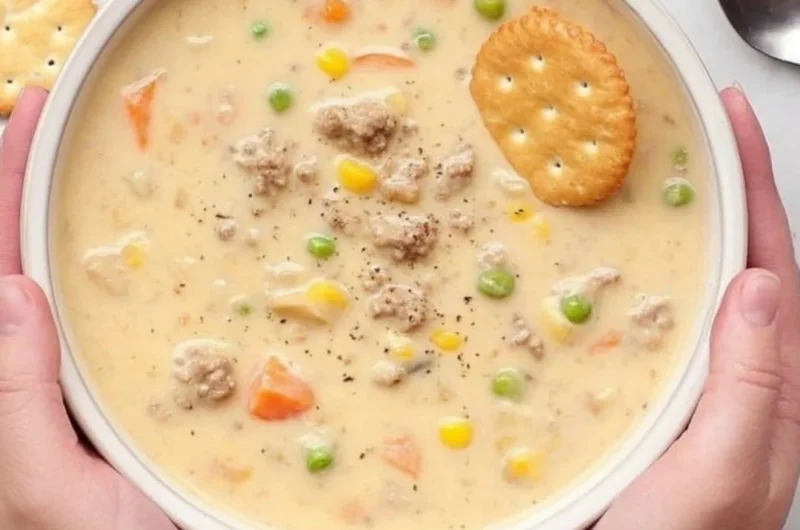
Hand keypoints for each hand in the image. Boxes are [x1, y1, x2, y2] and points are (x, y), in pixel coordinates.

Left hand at [0, 88, 175, 528]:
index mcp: (9, 388)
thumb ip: (15, 402)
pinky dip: (135, 269)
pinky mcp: (138, 390)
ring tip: (96, 160)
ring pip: (73, 279)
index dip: (3, 184)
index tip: (31, 113)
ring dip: (76, 216)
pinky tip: (160, 244)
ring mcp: (92, 378)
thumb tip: (14, 295)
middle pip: (23, 258)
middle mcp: (44, 372)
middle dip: (28, 181)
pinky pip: (124, 315)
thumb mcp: (50, 494)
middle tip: (56, 113)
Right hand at [596, 87, 799, 528]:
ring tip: (659, 182)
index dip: (758, 188)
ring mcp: (693, 386)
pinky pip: (655, 323)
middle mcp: (737, 379)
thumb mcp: (720, 470)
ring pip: (697, 290)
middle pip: (743, 263)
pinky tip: (610, 267)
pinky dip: (641, 280)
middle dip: (729, 191)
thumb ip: (751, 386)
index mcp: (771, 388)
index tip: (733, 124)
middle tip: (698, 134)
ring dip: (686, 230)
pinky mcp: (649, 397)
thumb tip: (761, 289)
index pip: (774, 265)